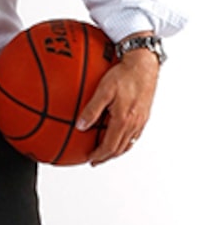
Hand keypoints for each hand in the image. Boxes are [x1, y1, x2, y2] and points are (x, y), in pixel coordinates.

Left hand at [76, 48, 158, 164]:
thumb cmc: (124, 74)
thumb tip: (80, 126)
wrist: (144, 64)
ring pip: (128, 143)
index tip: (90, 159)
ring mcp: (141, 120)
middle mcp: (134, 123)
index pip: (110, 146)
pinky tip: (118, 136)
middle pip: (119, 148)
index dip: (99, 155)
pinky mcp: (144, 115)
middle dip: (106, 156)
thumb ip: (91, 109)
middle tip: (95, 160)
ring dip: (116, 150)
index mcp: (123, 120)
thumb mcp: (103, 90)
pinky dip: (124, 141)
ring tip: (105, 152)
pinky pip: (134, 135)